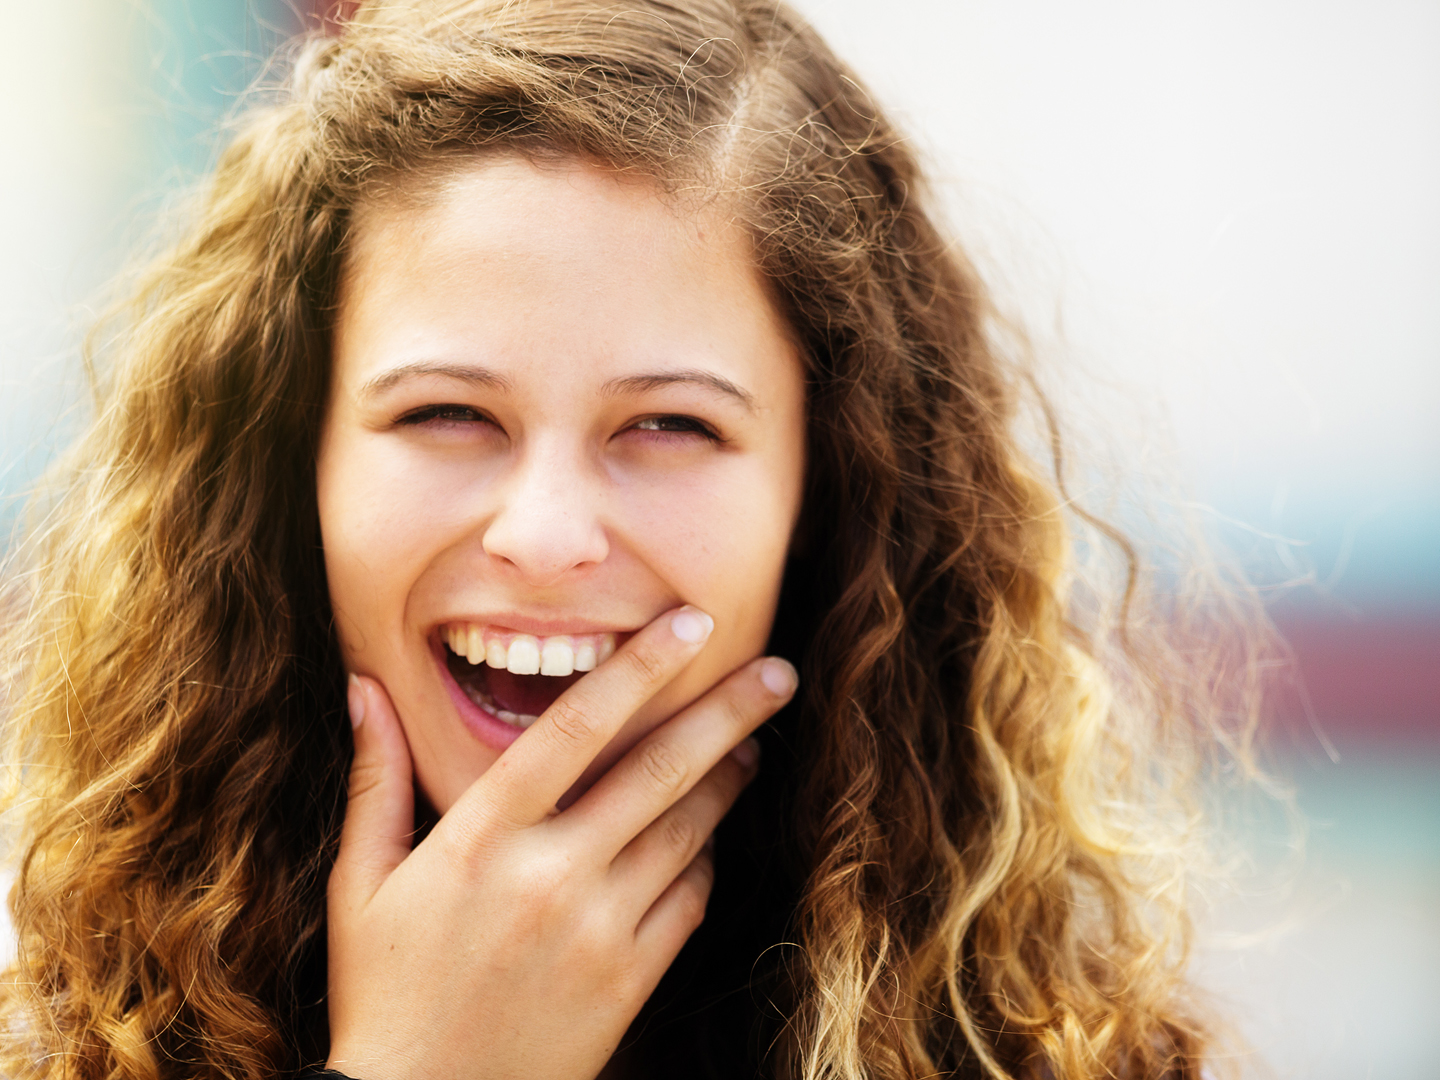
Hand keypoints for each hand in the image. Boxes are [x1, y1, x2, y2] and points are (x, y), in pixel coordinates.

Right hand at [325, 606, 797, 1079]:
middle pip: (658, 771)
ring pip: (687, 832)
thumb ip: (375, 777)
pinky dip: (705, 860)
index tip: (692, 623)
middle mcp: (548, 874)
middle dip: (727, 712)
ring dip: (728, 780)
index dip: (640, 667)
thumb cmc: (385, 989)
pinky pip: (690, 900)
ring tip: (753, 745)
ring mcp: (597, 930)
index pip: (574, 728)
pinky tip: (707, 837)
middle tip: (778, 671)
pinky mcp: (629, 979)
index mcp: (480, 838)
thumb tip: (364, 685)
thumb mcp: (361, 883)